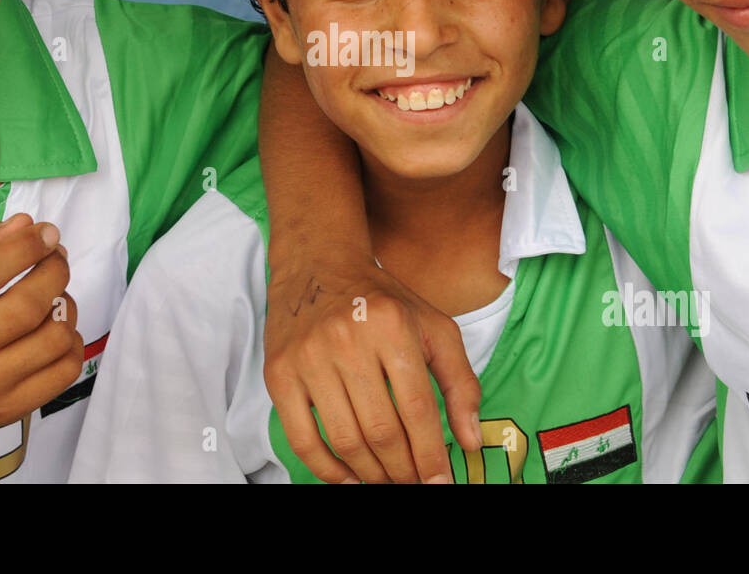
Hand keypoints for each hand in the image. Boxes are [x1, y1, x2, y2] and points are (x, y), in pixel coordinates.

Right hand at [0, 213, 83, 434]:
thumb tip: (23, 225)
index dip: (26, 247)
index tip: (48, 233)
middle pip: (27, 306)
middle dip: (55, 271)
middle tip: (57, 258)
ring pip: (54, 337)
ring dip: (65, 305)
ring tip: (53, 296)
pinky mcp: (8, 409)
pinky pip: (65, 369)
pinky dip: (71, 341)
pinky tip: (52, 330)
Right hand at [264, 258, 481, 483]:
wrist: (318, 265)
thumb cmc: (381, 301)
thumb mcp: (433, 327)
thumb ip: (460, 382)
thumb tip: (468, 442)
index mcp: (393, 326)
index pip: (417, 409)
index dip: (431, 456)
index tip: (440, 484)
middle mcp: (348, 341)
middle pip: (381, 431)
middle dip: (403, 471)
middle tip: (413, 483)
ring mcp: (308, 358)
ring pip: (345, 440)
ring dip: (371, 474)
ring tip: (387, 480)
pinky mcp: (279, 373)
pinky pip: (302, 439)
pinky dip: (327, 469)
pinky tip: (349, 478)